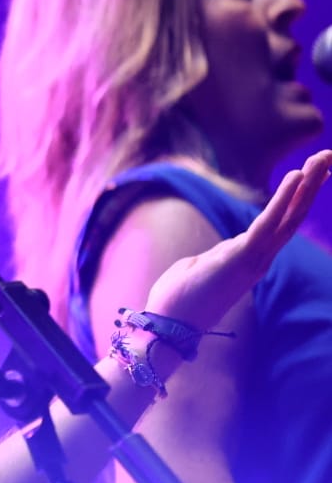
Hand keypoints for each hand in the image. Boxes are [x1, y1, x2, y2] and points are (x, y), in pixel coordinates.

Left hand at [143, 149, 331, 330]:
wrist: (168, 325)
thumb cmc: (178, 298)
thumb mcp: (200, 268)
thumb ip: (217, 257)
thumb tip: (220, 254)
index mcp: (249, 258)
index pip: (281, 224)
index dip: (298, 199)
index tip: (312, 174)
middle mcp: (259, 258)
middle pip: (293, 216)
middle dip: (313, 185)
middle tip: (329, 157)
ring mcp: (254, 259)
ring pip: (289, 217)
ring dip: (307, 185)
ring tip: (323, 159)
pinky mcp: (242, 257)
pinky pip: (267, 223)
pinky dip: (283, 199)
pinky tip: (296, 177)